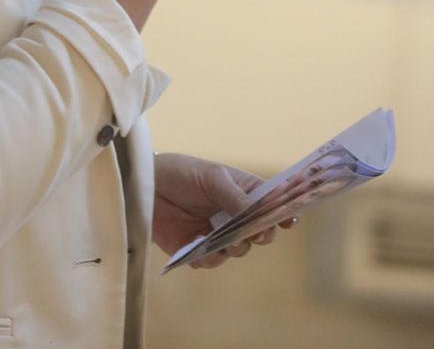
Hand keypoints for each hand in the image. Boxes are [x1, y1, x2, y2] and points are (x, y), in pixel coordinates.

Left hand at [153, 153, 296, 269]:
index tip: (290, 219)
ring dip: (235, 247)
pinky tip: (198, 246)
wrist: (143, 185)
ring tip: (224, 240)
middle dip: (260, 234)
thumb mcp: (210, 176)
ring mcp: (216, 234)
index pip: (268, 205)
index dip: (282, 213)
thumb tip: (256, 213)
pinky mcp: (196, 249)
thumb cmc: (179, 172)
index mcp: (240, 192)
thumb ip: (233, 195)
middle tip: (255, 233)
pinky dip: (208, 257)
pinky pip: (211, 261)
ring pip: (238, 250)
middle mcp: (232, 215)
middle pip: (259, 232)